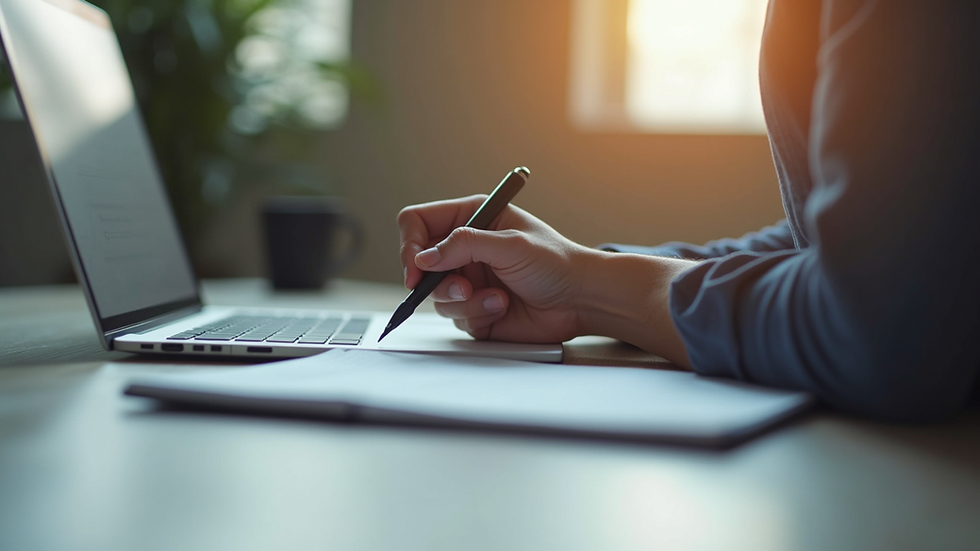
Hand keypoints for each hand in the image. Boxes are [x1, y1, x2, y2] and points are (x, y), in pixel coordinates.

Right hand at [397, 195, 593, 342]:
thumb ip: (465, 245)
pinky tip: (503, 307)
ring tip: (497, 299)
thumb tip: (425, 257)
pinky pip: (456, 317)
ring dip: (466, 301)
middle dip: (439, 282)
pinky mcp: (475, 308)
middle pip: (419, 264)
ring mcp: (468, 280)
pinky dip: (478, 315)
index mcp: (471, 218)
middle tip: (463, 289)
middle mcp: (465, 248)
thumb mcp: (511, 244)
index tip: (416, 268)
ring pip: (437, 296)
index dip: (410, 244)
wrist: (580, 300)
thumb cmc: (556, 262)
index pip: (418, 222)